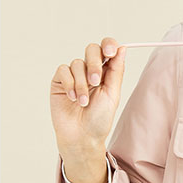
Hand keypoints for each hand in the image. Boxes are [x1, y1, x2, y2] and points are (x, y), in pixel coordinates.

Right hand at [50, 38, 125, 156]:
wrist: (81, 137)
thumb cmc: (99, 119)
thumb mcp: (112, 94)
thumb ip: (116, 71)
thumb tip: (122, 48)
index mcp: (106, 72)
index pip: (107, 49)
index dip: (109, 45)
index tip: (111, 51)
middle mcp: (89, 71)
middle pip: (92, 49)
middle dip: (94, 63)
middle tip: (96, 82)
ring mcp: (74, 75)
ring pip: (77, 63)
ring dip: (82, 84)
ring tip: (83, 102)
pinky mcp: (59, 81)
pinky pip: (63, 70)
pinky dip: (69, 84)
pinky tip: (73, 99)